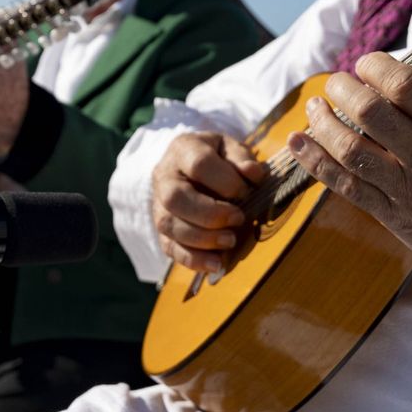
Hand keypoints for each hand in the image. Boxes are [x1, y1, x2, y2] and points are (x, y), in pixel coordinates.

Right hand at [151, 132, 265, 274]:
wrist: (190, 167)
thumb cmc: (216, 157)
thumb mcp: (230, 147)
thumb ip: (242, 158)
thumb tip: (253, 174)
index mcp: (183, 149)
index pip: (199, 164)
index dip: (225, 181)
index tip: (245, 192)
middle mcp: (164, 176)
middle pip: (175, 198)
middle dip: (210, 214)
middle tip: (238, 219)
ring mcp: (158, 204)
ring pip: (169, 225)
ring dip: (202, 239)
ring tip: (230, 241)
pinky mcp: (161, 230)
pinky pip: (169, 248)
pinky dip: (193, 260)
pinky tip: (216, 264)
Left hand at [285, 52, 411, 312]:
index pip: (406, 86)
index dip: (376, 66)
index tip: (368, 63)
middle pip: (370, 113)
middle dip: (344, 88)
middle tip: (338, 81)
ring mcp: (410, 193)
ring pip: (350, 150)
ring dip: (323, 123)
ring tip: (315, 106)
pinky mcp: (396, 219)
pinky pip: (346, 188)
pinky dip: (316, 162)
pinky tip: (297, 142)